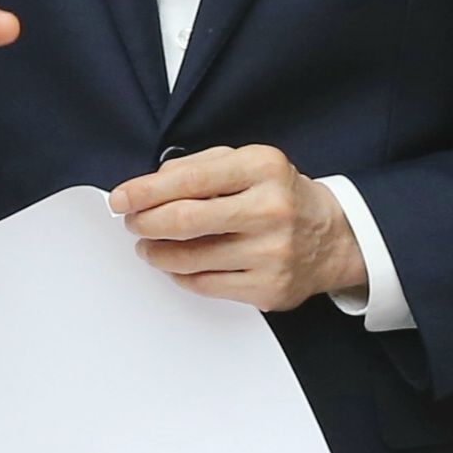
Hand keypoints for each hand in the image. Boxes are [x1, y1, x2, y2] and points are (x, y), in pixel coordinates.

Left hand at [110, 145, 366, 311]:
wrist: (332, 237)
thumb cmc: (279, 195)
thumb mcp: (247, 163)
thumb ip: (199, 167)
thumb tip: (149, 186)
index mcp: (262, 167)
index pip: (190, 179)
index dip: (146, 190)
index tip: (120, 198)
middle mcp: (270, 209)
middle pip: (185, 221)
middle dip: (146, 223)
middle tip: (132, 224)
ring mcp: (272, 253)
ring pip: (191, 259)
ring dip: (157, 253)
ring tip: (148, 247)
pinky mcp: (270, 289)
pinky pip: (207, 285)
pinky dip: (181, 274)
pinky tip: (176, 264)